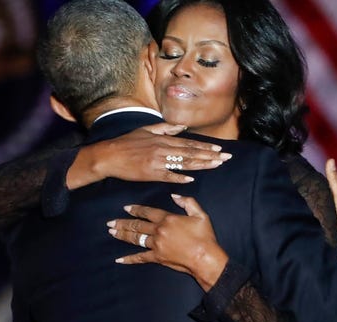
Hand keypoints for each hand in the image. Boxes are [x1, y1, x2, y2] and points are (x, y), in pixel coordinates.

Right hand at [66, 123, 231, 188]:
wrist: (110, 155)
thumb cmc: (127, 143)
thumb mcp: (146, 130)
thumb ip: (165, 128)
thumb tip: (182, 127)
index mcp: (163, 139)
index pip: (189, 143)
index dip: (205, 147)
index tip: (219, 149)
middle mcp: (163, 149)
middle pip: (191, 153)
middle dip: (210, 155)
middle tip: (226, 158)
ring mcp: (157, 162)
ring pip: (184, 163)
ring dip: (201, 165)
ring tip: (216, 165)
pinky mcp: (150, 173)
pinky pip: (168, 176)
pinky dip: (180, 178)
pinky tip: (191, 179)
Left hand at [107, 194, 227, 290]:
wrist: (205, 258)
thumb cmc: (204, 237)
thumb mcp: (200, 215)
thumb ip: (187, 202)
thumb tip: (175, 196)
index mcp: (167, 219)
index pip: (147, 212)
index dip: (136, 210)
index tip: (126, 208)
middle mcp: (159, 231)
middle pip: (137, 225)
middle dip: (123, 223)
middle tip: (110, 222)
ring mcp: (156, 245)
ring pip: (136, 238)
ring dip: (123, 235)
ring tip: (112, 232)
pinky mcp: (157, 258)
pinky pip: (140, 258)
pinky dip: (129, 259)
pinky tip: (119, 260)